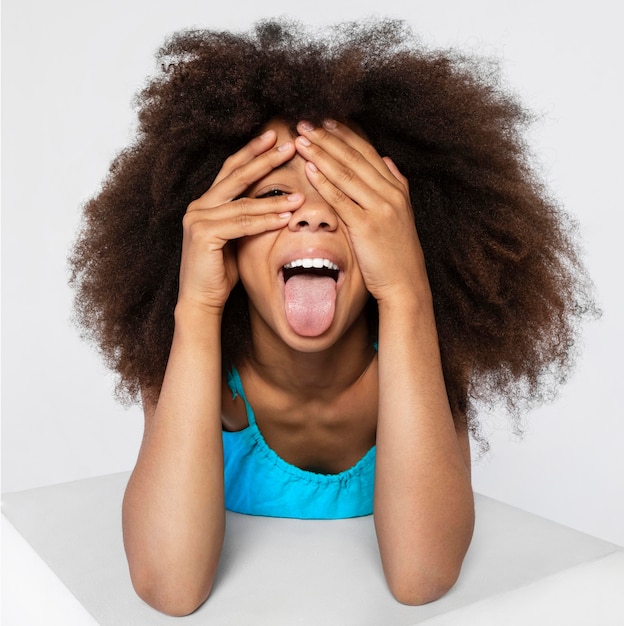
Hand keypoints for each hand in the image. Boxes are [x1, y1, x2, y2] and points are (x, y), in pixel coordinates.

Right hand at [179, 130, 303, 311]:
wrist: (201, 300)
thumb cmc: (221, 272)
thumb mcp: (238, 239)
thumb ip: (248, 219)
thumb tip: (277, 205)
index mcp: (206, 203)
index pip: (232, 170)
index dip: (252, 152)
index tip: (274, 138)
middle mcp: (198, 206)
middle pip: (236, 176)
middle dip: (264, 160)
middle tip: (288, 146)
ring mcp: (197, 219)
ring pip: (243, 203)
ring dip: (274, 199)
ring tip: (300, 195)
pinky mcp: (202, 235)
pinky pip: (242, 224)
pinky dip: (266, 221)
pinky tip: (285, 217)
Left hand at [294, 120, 429, 304]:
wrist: (406, 283)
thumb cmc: (398, 253)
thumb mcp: (402, 214)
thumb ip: (396, 184)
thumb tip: (387, 161)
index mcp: (397, 188)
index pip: (367, 152)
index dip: (345, 135)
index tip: (326, 121)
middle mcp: (390, 193)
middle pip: (354, 157)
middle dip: (327, 138)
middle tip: (305, 122)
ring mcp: (380, 208)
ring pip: (346, 173)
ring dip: (321, 153)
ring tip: (301, 138)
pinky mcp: (366, 226)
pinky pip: (341, 199)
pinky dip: (324, 181)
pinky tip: (309, 168)